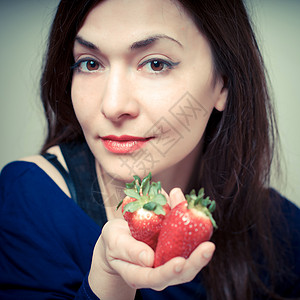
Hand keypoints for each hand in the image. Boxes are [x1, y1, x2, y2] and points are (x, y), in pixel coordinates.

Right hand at [88, 188, 214, 297]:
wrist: (119, 236)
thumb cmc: (114, 241)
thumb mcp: (114, 242)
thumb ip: (128, 250)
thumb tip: (148, 259)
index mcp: (140, 275)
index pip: (156, 278)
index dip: (169, 272)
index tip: (180, 262)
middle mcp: (158, 270)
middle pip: (180, 274)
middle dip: (195, 262)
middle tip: (208, 247)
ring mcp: (168, 258)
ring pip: (187, 257)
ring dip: (198, 244)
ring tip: (204, 225)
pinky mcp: (173, 246)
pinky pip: (185, 239)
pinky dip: (190, 226)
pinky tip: (190, 209)